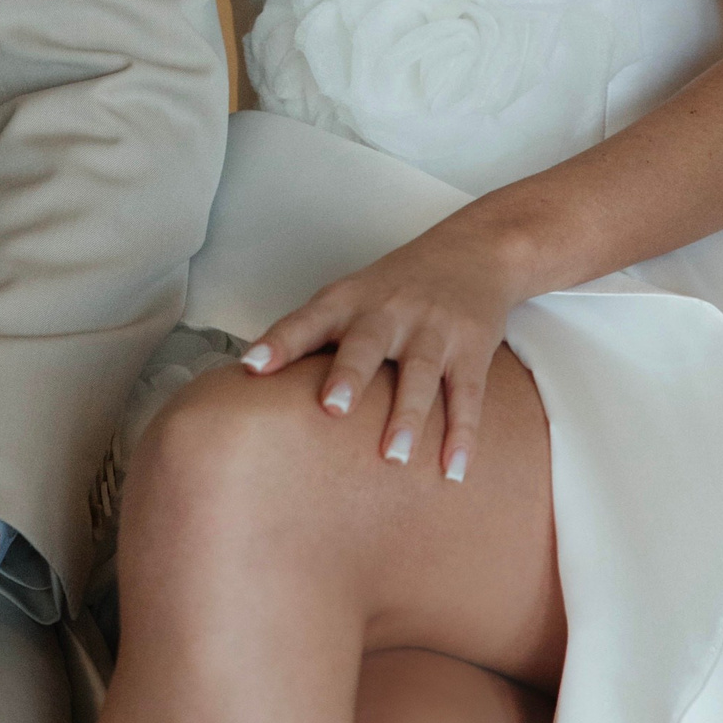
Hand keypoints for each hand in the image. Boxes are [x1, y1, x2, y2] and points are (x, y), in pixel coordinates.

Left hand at [240, 218, 529, 481]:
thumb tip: (250, 383)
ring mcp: (433, 329)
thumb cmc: (392, 288)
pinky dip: (462, 435)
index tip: (251, 366)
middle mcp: (388, 312)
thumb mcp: (349, 297)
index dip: (279, 343)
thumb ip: (310, 334)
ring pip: (420, 372)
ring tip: (394, 457)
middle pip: (366, 342)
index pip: (307, 320)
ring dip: (407, 415)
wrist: (472, 250)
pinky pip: (467, 394)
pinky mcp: (471, 347)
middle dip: (349, 374)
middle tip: (332, 408)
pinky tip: (453, 472)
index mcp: (348, 301)